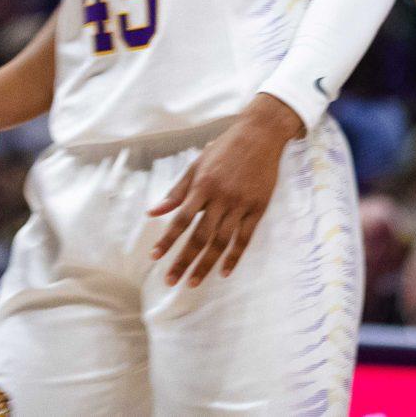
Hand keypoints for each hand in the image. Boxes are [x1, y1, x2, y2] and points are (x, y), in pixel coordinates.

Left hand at [148, 96, 303, 284]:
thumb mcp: (197, 163)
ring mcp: (241, 204)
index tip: (154, 257)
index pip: (181, 219)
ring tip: (193, 282)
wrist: (262, 134)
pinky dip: (234, 256)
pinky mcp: (258, 207)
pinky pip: (245, 237)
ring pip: (221, 241)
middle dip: (184, 261)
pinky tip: (225, 272)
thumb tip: (153, 213)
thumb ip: (176, 191)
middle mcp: (221, 198)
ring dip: (206, 264)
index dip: (167, 240)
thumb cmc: (226, 147)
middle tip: (171, 281)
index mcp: (203, 186)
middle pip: (200, 236)